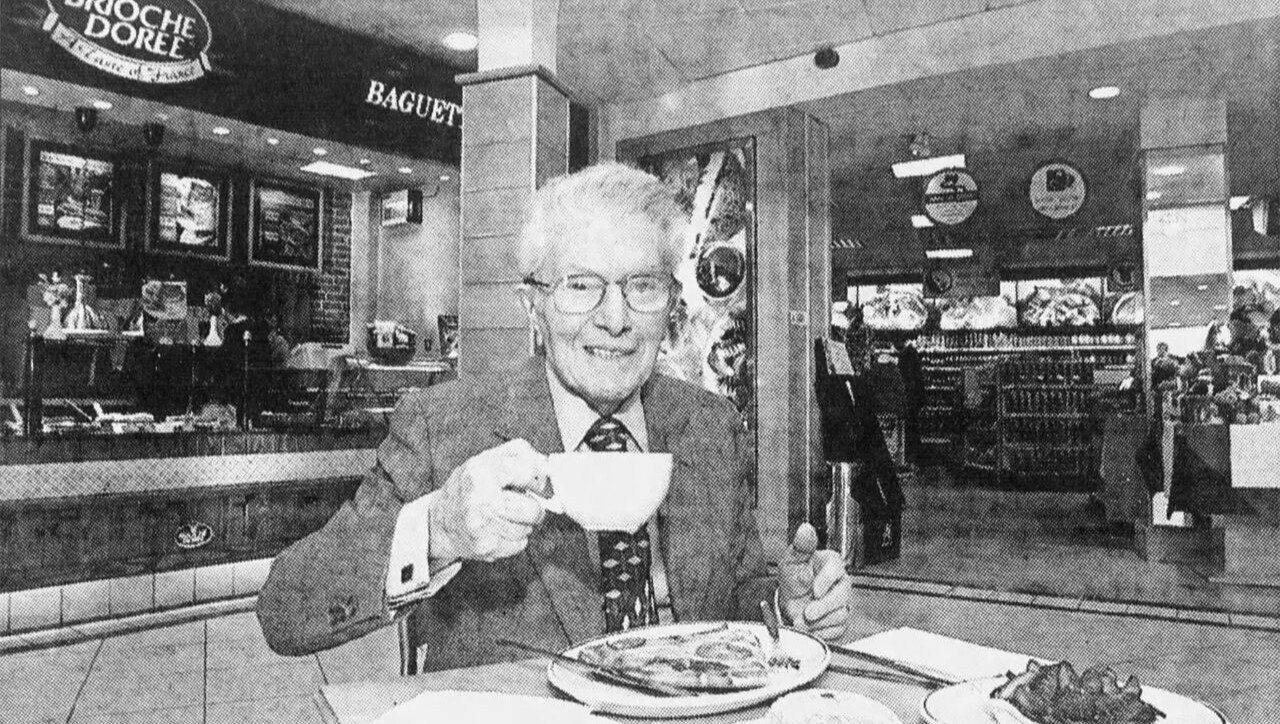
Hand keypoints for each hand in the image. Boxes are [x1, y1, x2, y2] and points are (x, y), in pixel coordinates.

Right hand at [428, 439, 548, 562]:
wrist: (441, 520)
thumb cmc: (469, 488)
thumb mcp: (487, 459)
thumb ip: (519, 453)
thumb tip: (546, 465)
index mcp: (482, 471)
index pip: (528, 472)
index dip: (537, 480)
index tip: (533, 484)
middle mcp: (480, 498)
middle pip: (532, 509)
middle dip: (534, 508)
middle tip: (524, 505)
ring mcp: (482, 525)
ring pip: (527, 528)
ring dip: (523, 523)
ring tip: (505, 516)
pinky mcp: (485, 546)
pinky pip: (519, 544)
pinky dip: (514, 539)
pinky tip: (499, 530)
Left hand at [778, 524, 851, 642]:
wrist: (788, 602)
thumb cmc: (793, 578)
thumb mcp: (792, 560)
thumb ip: (800, 546)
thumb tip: (805, 528)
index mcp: (832, 564)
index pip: (836, 569)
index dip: (826, 581)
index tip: (814, 590)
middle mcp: (842, 583)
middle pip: (842, 596)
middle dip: (822, 607)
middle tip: (806, 613)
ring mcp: (843, 603)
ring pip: (841, 615)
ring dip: (818, 622)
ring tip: (801, 621)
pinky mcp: (841, 621)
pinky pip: (838, 630)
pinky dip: (821, 632)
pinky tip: (810, 628)